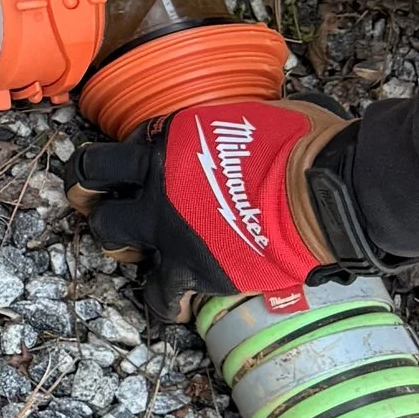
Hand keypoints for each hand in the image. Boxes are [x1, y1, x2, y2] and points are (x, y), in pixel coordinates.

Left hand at [71, 97, 349, 323]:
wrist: (329, 197)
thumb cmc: (309, 146)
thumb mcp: (264, 113)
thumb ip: (239, 123)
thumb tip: (262, 120)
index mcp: (171, 137)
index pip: (120, 146)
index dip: (120, 163)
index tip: (126, 173)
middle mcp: (156, 179)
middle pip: (89, 182)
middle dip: (89, 195)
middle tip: (98, 205)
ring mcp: (167, 227)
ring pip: (109, 236)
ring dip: (120, 245)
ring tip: (138, 252)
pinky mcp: (190, 269)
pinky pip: (159, 295)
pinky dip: (167, 302)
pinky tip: (179, 304)